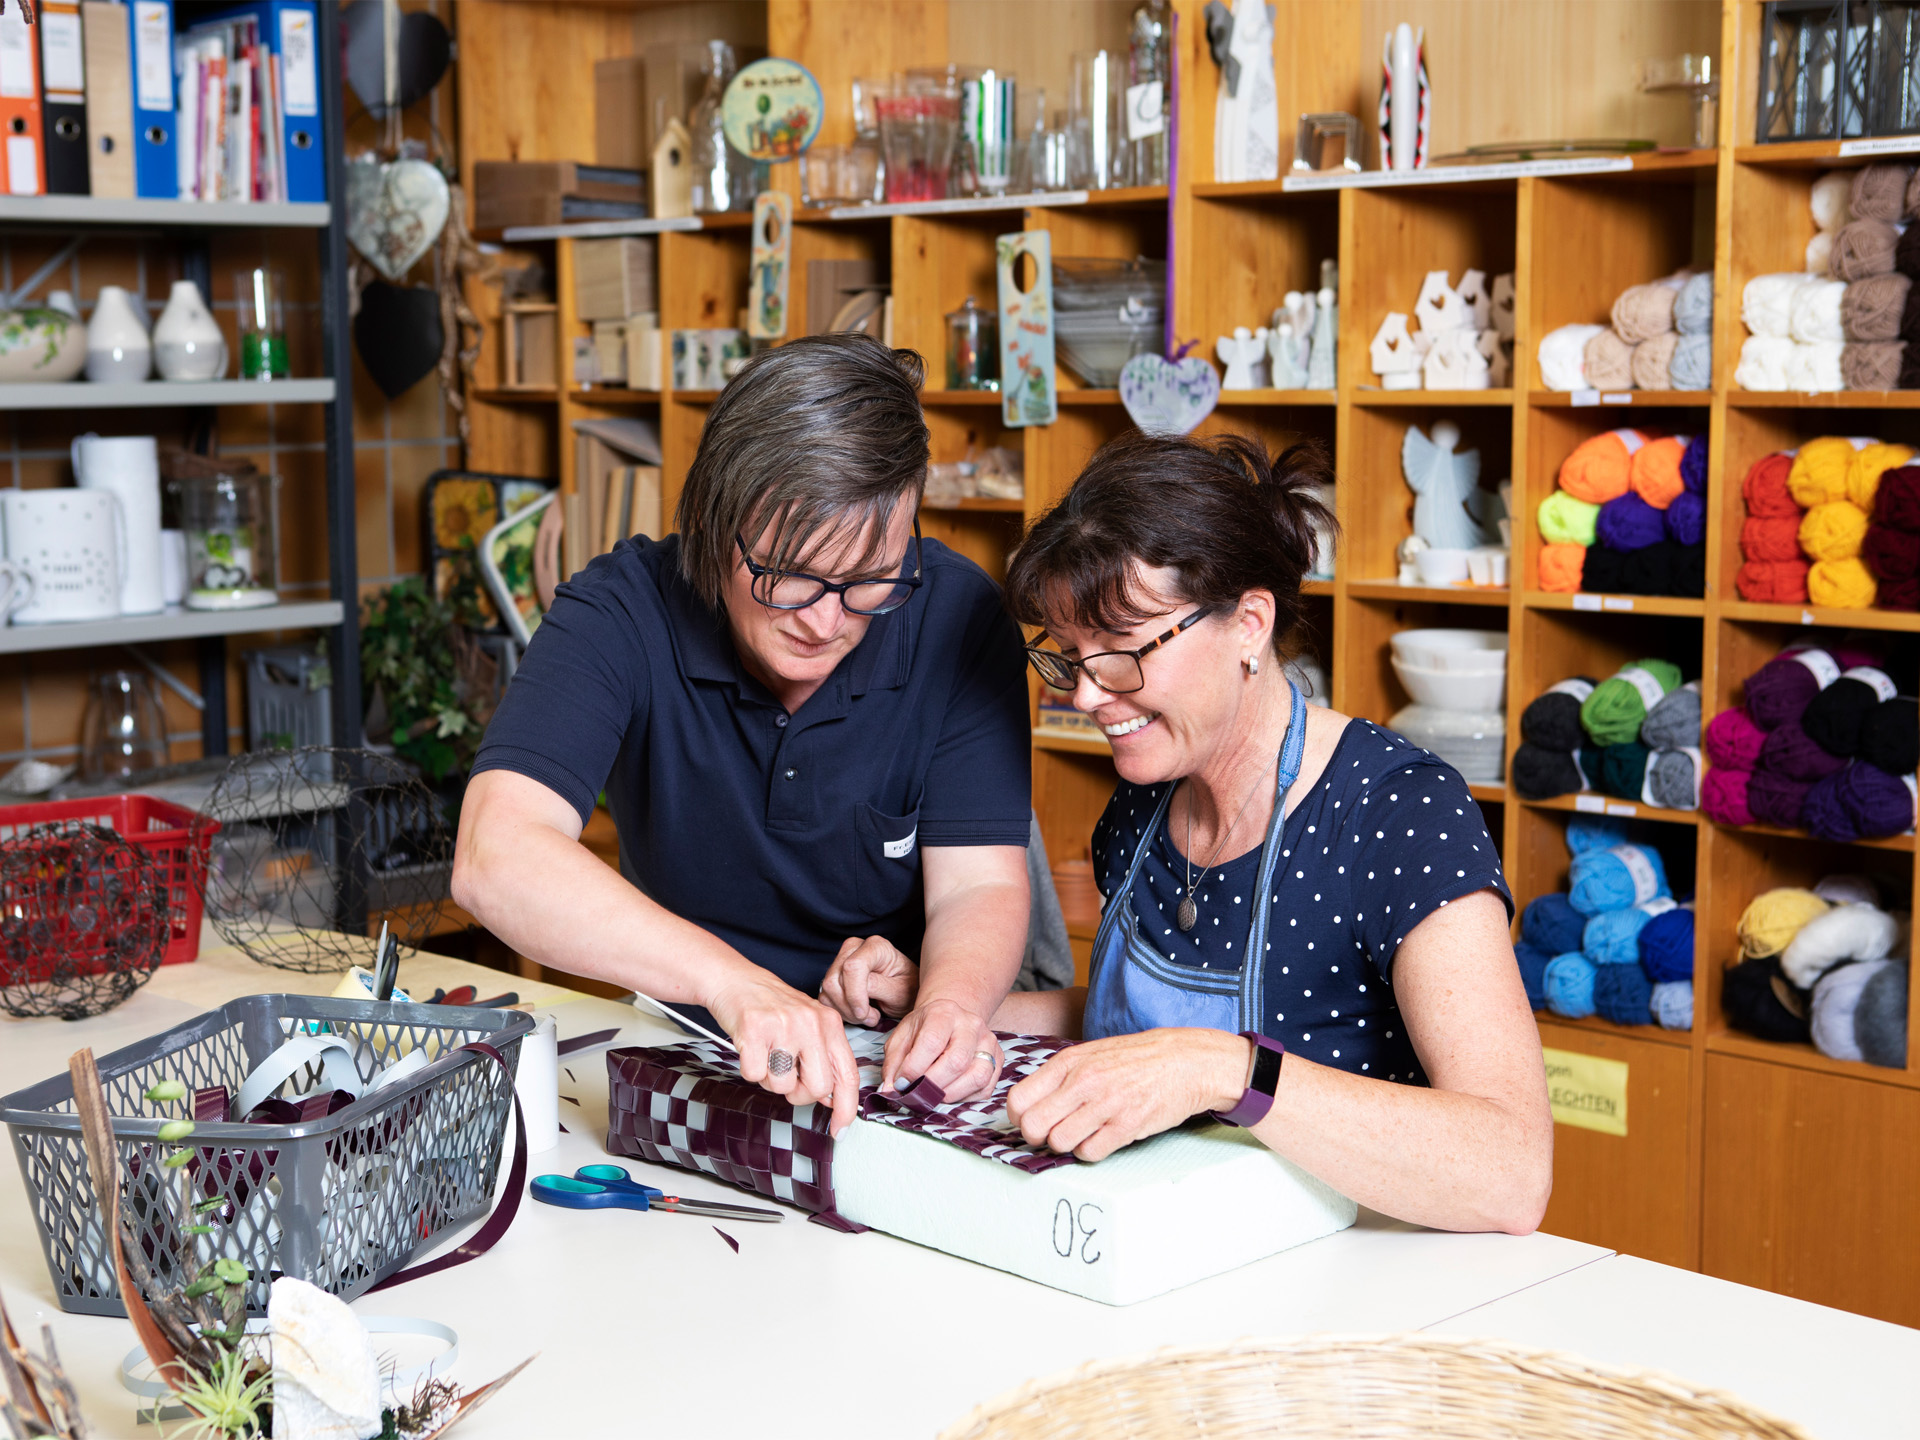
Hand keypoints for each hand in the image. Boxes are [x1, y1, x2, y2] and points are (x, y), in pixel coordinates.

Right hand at [706, 967, 859, 1134]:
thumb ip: (824, 1059)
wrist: (737, 980)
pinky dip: (750, 1069)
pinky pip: (754, 1075)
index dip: (846, 1108)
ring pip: (783, 1086)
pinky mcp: (754, 1029)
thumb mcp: (810, 1026)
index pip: (848, 1074)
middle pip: (817, 1088)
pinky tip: (751, 1048)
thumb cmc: (774, 1008)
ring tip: (767, 1054)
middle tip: (788, 1076)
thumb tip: (832, 1099)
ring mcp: (783, 1026)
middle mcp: (811, 1023)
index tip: (840, 1129)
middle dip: (799, 1094)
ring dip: (770, 1079)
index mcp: (830, 1024)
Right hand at [819, 935, 919, 1026]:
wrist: (905, 991)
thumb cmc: (906, 988)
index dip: (855, 994)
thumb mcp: (900, 991)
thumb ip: (880, 987)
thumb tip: (859, 989)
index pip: (853, 967)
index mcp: (876, 946)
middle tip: (871, 1017)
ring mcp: (842, 960)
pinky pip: (825, 997)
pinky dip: (840, 1010)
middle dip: (850, 1006)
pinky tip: (857, 1012)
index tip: (865, 1013)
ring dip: (846, 1011)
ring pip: (828, 989)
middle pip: (835, 979)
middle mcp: (855, 948)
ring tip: (867, 1015)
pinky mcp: (834, 975)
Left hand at [881, 997, 1002, 1103]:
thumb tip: (891, 1091)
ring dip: (951, 1093)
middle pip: (957, 1061)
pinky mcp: (998, 1059)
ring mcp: (988, 1041)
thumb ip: (893, 1063)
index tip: (901, 1083)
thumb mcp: (902, 1037)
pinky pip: (985, 1088)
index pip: (932, 1042)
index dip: (914, 1068)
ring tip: (933, 1093)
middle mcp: (971, 1024)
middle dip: (932, 1085)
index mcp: (944, 1012)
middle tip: (917, 1093)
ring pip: (978, 1076)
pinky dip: (965, 1097)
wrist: (949, 1018)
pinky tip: (950, 1090)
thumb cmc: (924, 1029)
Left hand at [1006, 1028, 1250, 1160]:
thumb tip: (1029, 1105)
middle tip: (1054, 1132)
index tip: (1033, 1119)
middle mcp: (1082, 1082)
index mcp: (1069, 1062)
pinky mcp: (1126, 1126)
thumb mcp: (1091, 1053)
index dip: (1020, 1117)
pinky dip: (1091, 1151)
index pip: (1019, 1100)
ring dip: (1067, 1144)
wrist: (1185, 1061)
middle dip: (1038, 1136)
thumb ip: (1060, 1076)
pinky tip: (1102, 1137)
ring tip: (1083, 1133)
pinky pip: (1089, 1152)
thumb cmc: (1136, 1058)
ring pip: (1058, 1143)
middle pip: (1033, 1126)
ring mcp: (1104, 1104)